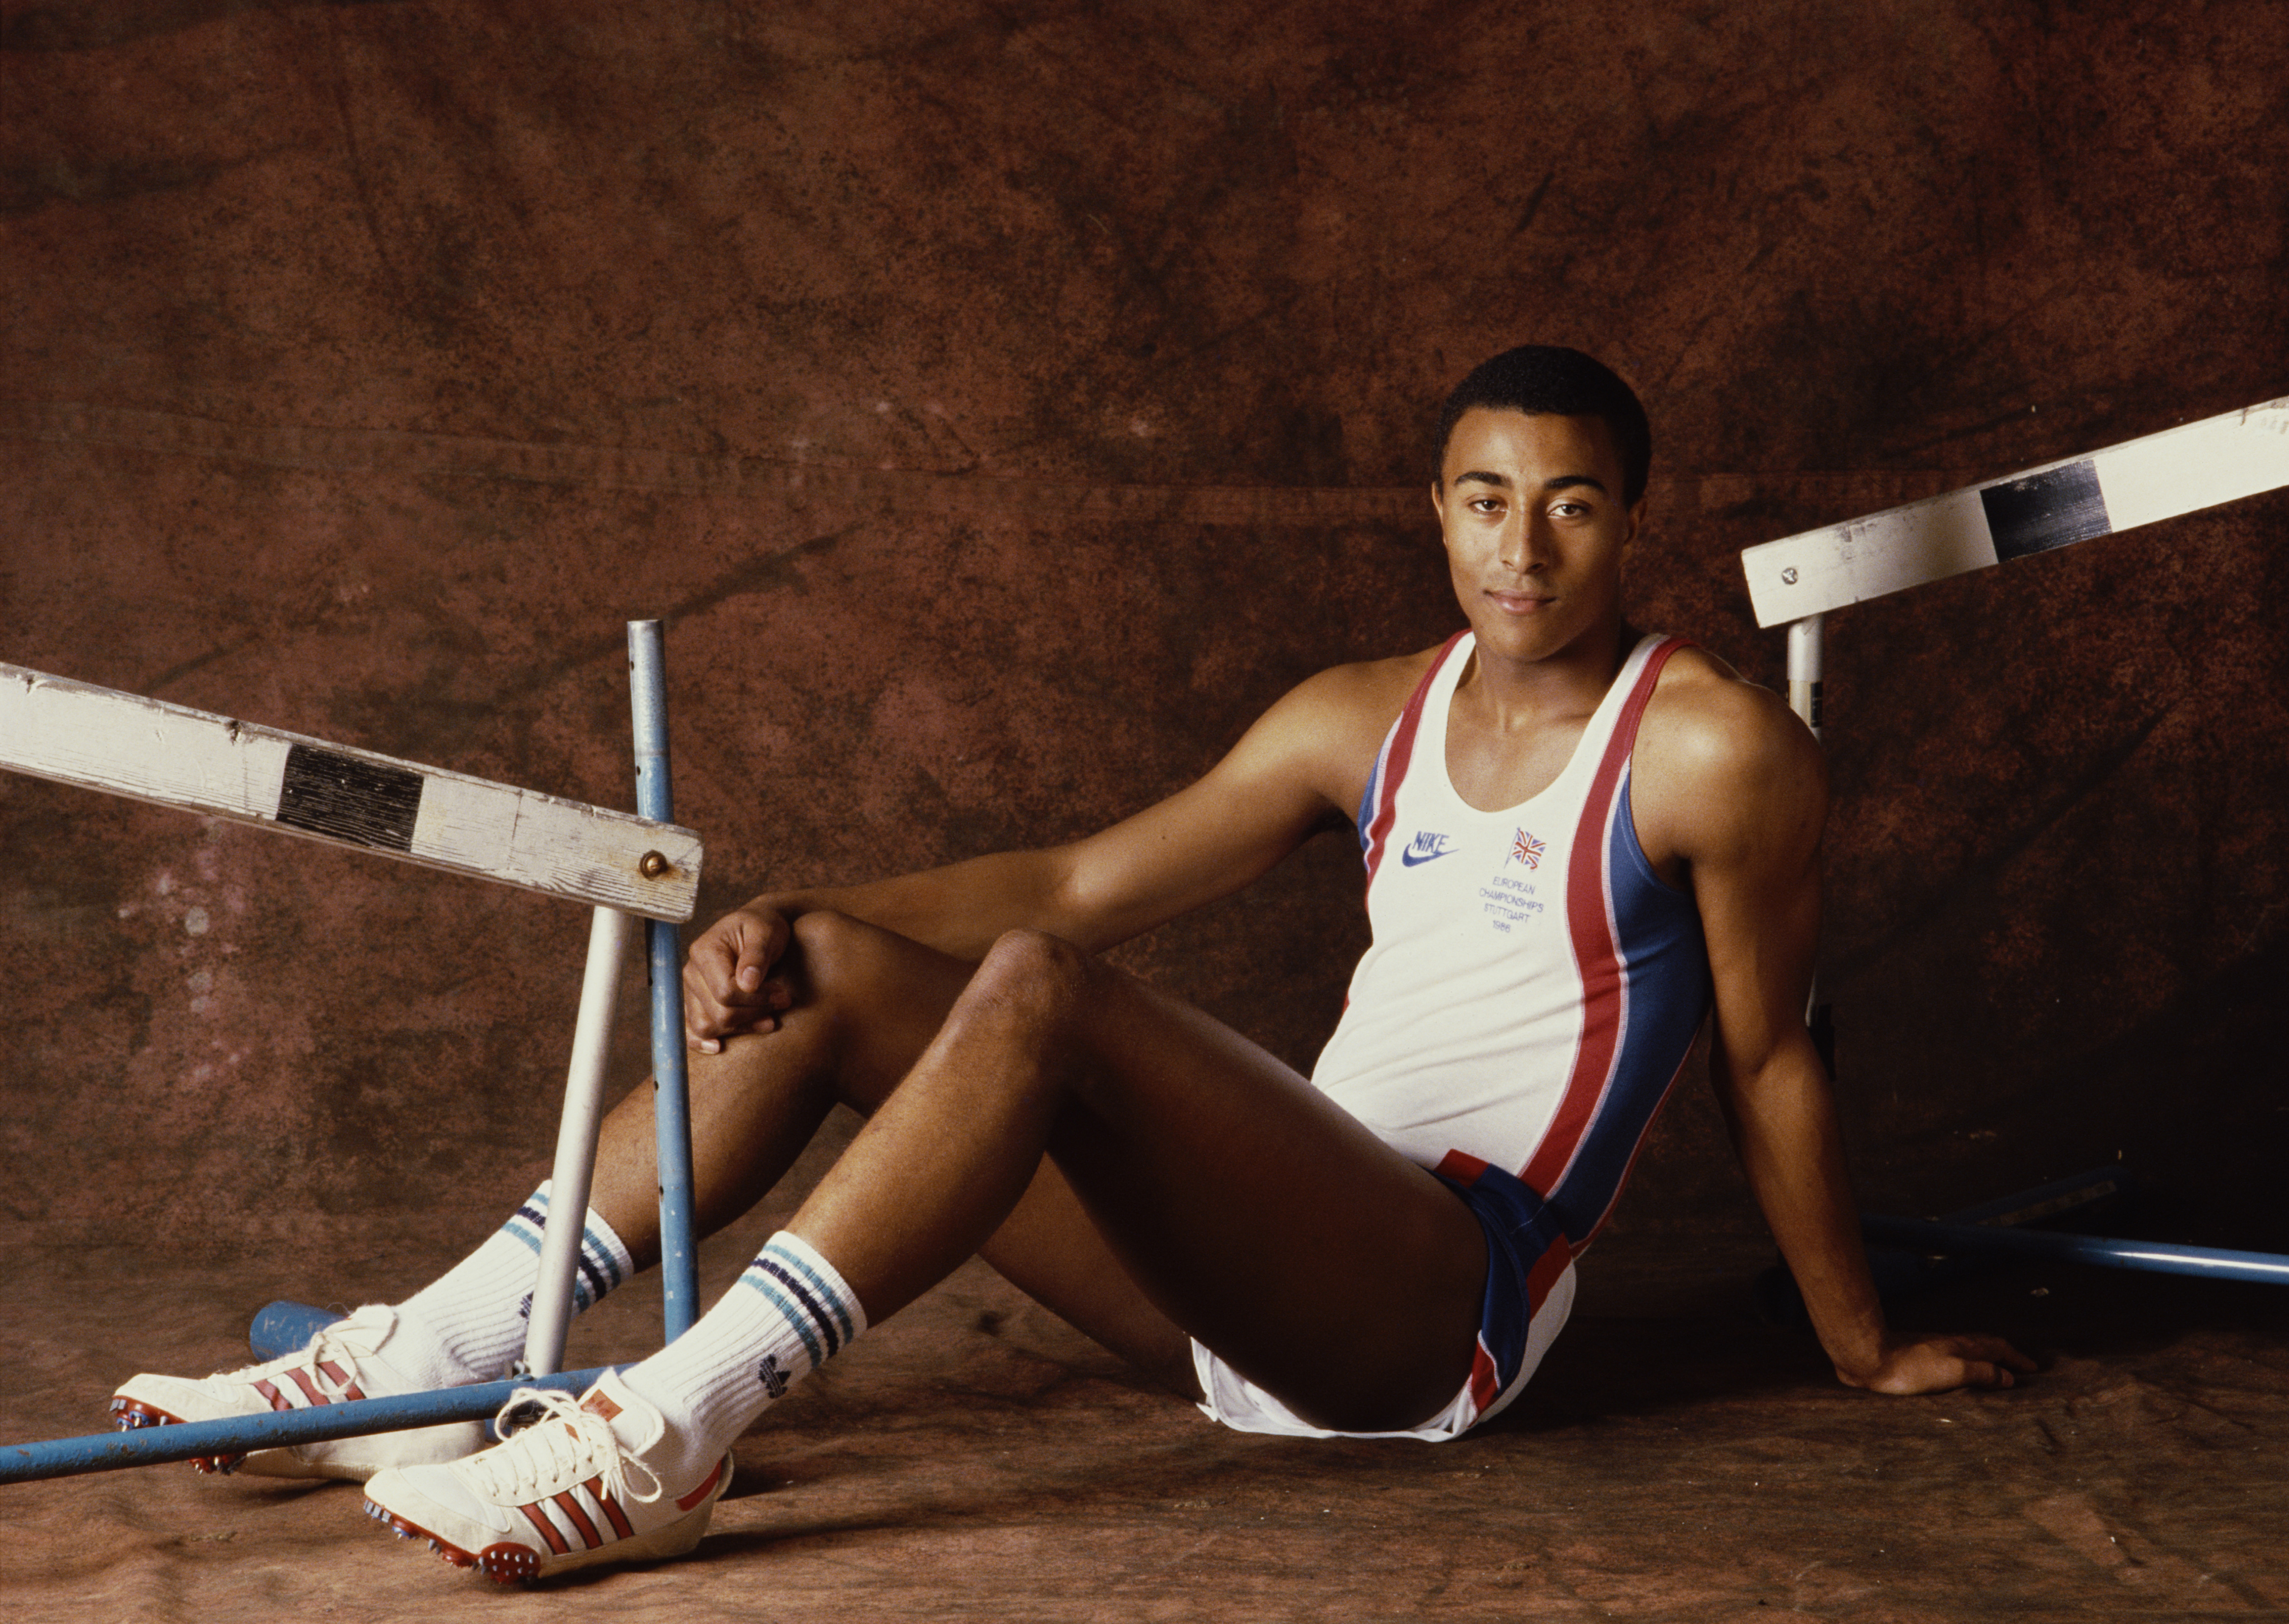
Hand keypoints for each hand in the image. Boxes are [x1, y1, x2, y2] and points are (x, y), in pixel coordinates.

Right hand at [682, 906, 796, 1051]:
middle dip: (754, 1013)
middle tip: (783, 1002)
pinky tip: (719, 1047)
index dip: (757, 1000)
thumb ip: (757, 954)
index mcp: (705, 951)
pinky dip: (702, 1042)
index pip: (726, 992)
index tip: (783, 995)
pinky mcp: (694, 1003)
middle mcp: (691, 972)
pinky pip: (690, 1031)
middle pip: (717, 1012)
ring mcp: (689, 989)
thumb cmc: (763, 927)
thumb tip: (748, 983)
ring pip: (705, 1026)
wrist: (756, 928)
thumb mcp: (766, 930)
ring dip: (739, 1028)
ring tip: (768, 1020)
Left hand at [1838, 1332, 2036, 1393]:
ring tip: (1994, 1369)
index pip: (1998, 1348)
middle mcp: (1950, 1344)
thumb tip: (2008, 1377)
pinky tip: (1957, 1373)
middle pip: (1984, 1345)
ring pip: (1967, 1350)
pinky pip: (1951, 1358)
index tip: (2034, 1369)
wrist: (1868, 1359)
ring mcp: (1933, 1349)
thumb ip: (1982, 1373)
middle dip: (2005, 1355)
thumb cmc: (1909, 1368)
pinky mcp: (1917, 1357)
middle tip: (2020, 1366)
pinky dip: (1965, 1363)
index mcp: (1962, 1347)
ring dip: (1985, 1357)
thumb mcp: (1953, 1372)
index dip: (2016, 1359)